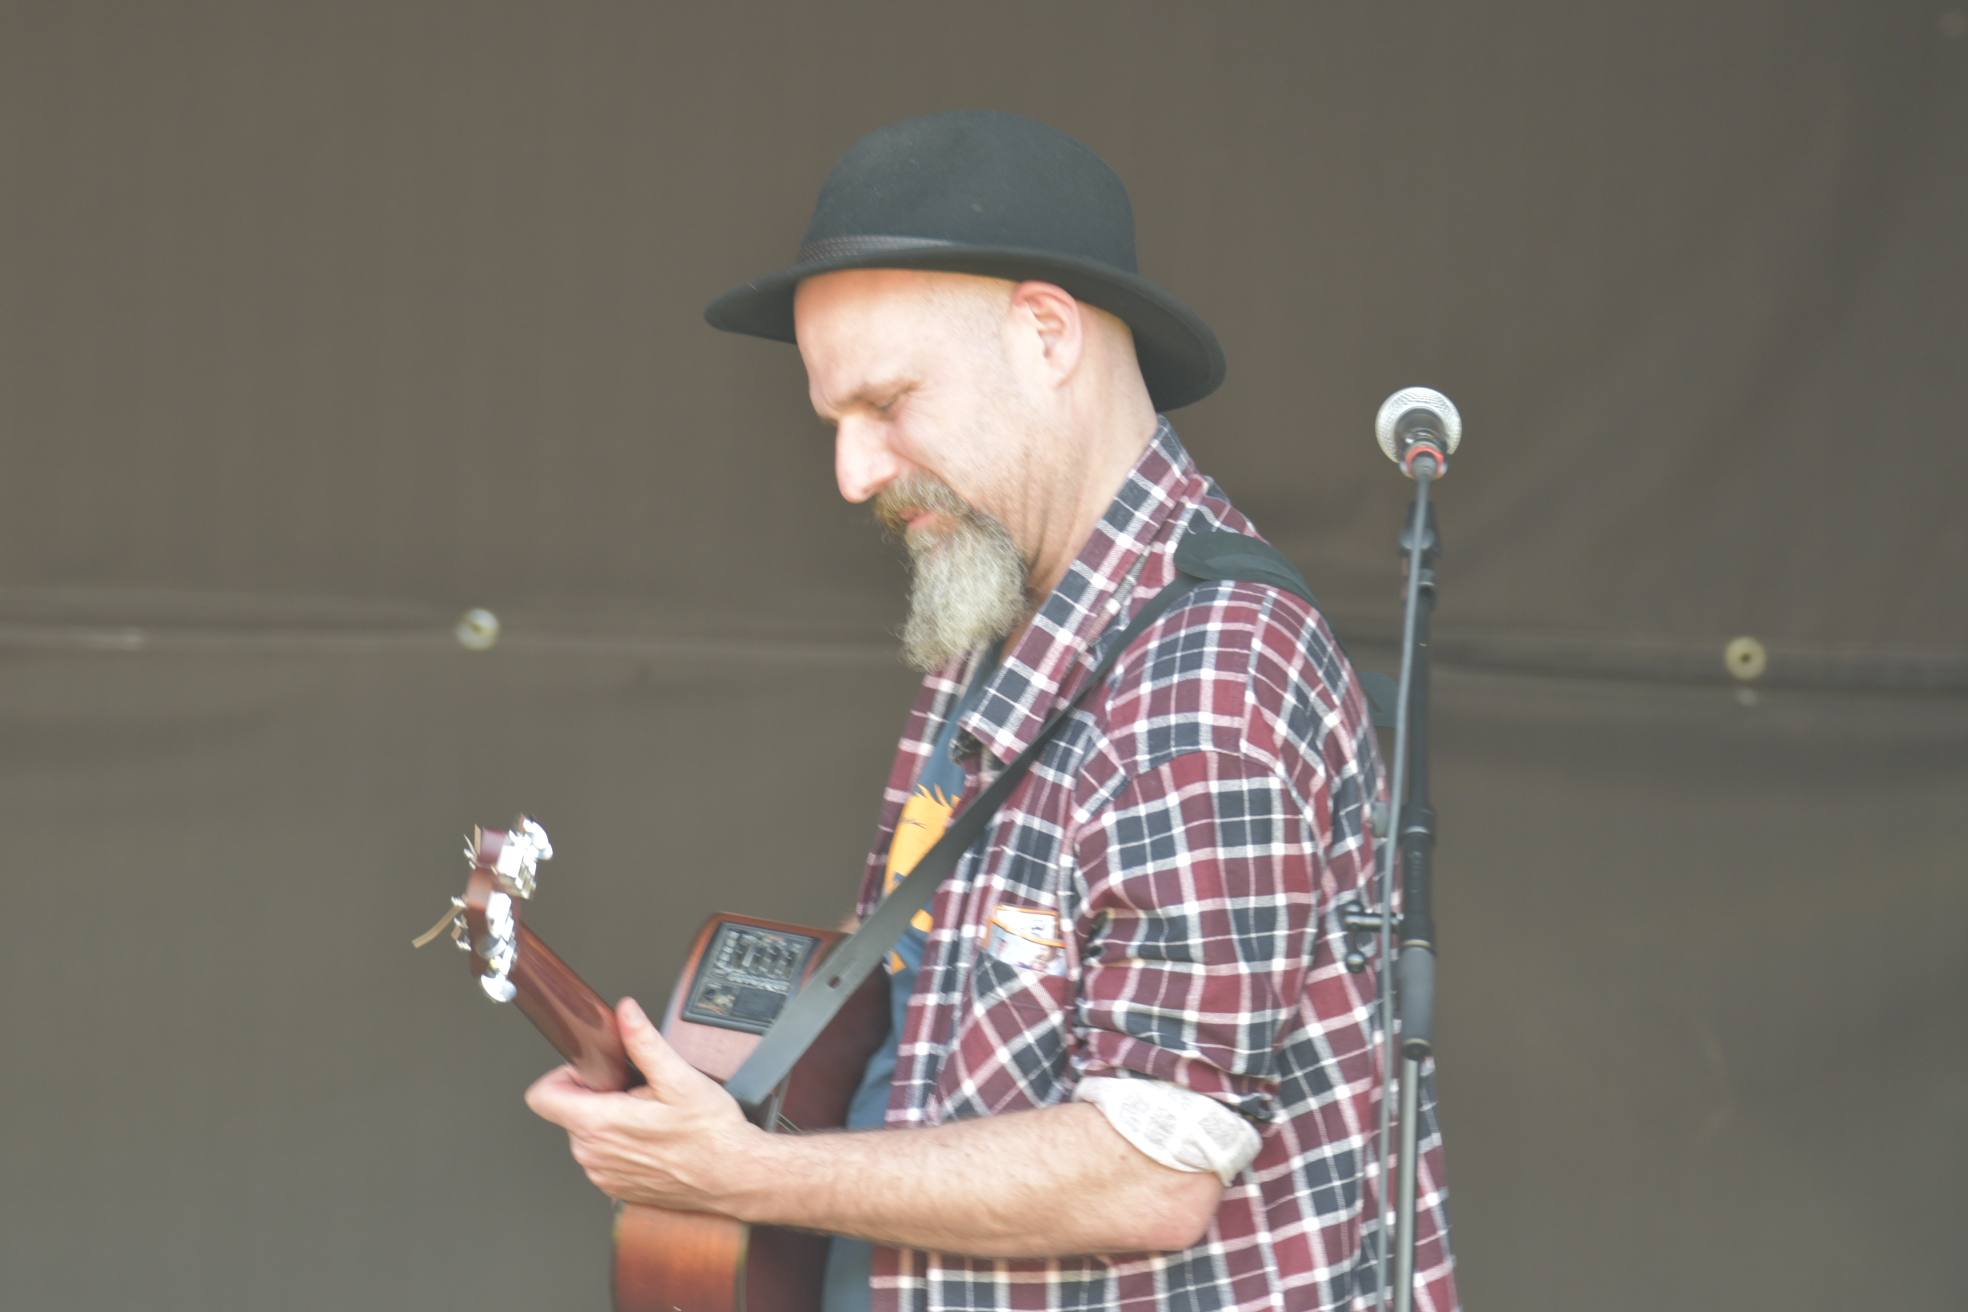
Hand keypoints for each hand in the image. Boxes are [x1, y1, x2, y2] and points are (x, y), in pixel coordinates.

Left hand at [524, 997, 761, 1211]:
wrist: (733, 1174)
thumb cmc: (711, 1133)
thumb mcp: (679, 1077)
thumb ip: (644, 1042)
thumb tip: (626, 1014)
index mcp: (599, 1124)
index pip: (542, 1097)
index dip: (564, 1075)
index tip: (591, 1070)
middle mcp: (593, 1154)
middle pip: (569, 1111)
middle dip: (598, 1095)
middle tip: (637, 1093)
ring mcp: (603, 1174)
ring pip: (587, 1134)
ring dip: (610, 1121)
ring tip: (649, 1117)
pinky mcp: (616, 1187)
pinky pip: (603, 1156)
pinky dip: (621, 1144)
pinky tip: (652, 1138)